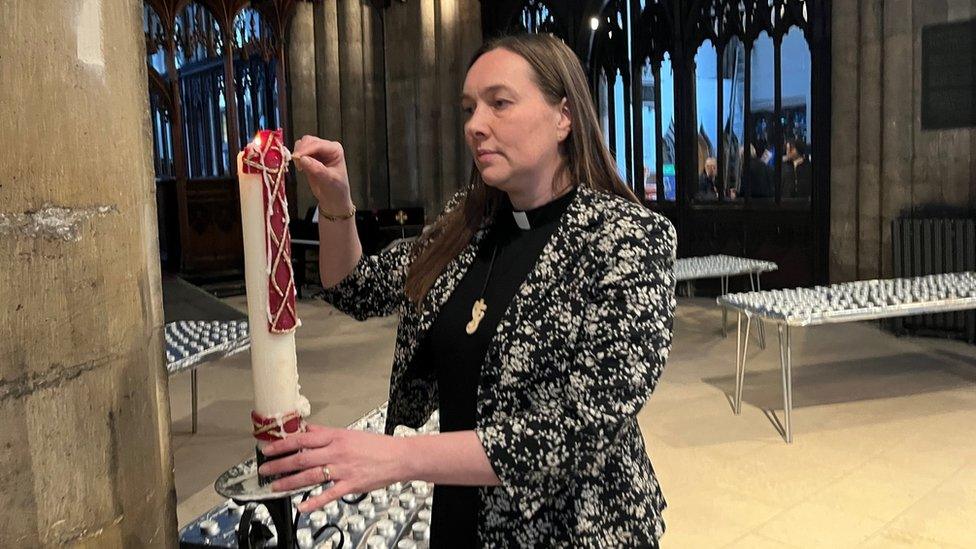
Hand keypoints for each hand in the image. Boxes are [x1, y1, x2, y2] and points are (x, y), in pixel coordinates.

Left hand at [258, 424, 409, 512]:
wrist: (398, 456)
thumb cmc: (376, 445)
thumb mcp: (348, 433)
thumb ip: (325, 433)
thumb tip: (306, 430)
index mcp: (335, 437)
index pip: (302, 439)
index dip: (282, 445)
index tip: (268, 449)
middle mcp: (337, 452)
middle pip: (301, 458)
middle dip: (279, 465)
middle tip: (264, 470)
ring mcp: (343, 469)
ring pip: (310, 476)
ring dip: (290, 482)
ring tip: (276, 487)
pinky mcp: (350, 484)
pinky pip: (329, 494)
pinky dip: (314, 501)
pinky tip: (302, 506)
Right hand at [292, 135, 353, 210]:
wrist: (333, 199)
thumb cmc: (336, 189)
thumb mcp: (329, 180)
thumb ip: (317, 169)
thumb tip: (303, 159)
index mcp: (335, 150)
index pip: (318, 145)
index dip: (306, 150)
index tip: (297, 157)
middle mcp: (326, 147)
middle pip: (308, 141)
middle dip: (301, 151)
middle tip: (298, 164)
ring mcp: (317, 151)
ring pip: (302, 144)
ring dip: (298, 153)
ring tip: (300, 167)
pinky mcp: (309, 157)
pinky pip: (298, 152)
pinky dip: (296, 157)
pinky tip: (300, 167)